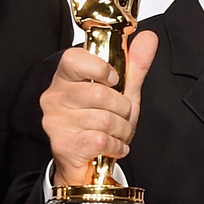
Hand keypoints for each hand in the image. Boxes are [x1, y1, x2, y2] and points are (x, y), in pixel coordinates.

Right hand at [43, 31, 158, 186]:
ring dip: (121, 130)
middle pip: (100, 94)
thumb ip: (134, 66)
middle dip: (123, 109)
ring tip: (116, 134)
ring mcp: (55, 121)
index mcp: (66, 78)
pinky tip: (112, 146)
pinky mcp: (63, 144)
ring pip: (104, 119)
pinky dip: (116, 145)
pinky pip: (100, 139)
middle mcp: (54, 97)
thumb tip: (149, 37)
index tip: (113, 80)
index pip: (74, 58)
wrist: (88, 166)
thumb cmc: (101, 125)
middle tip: (120, 117)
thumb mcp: (123, 93)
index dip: (100, 68)